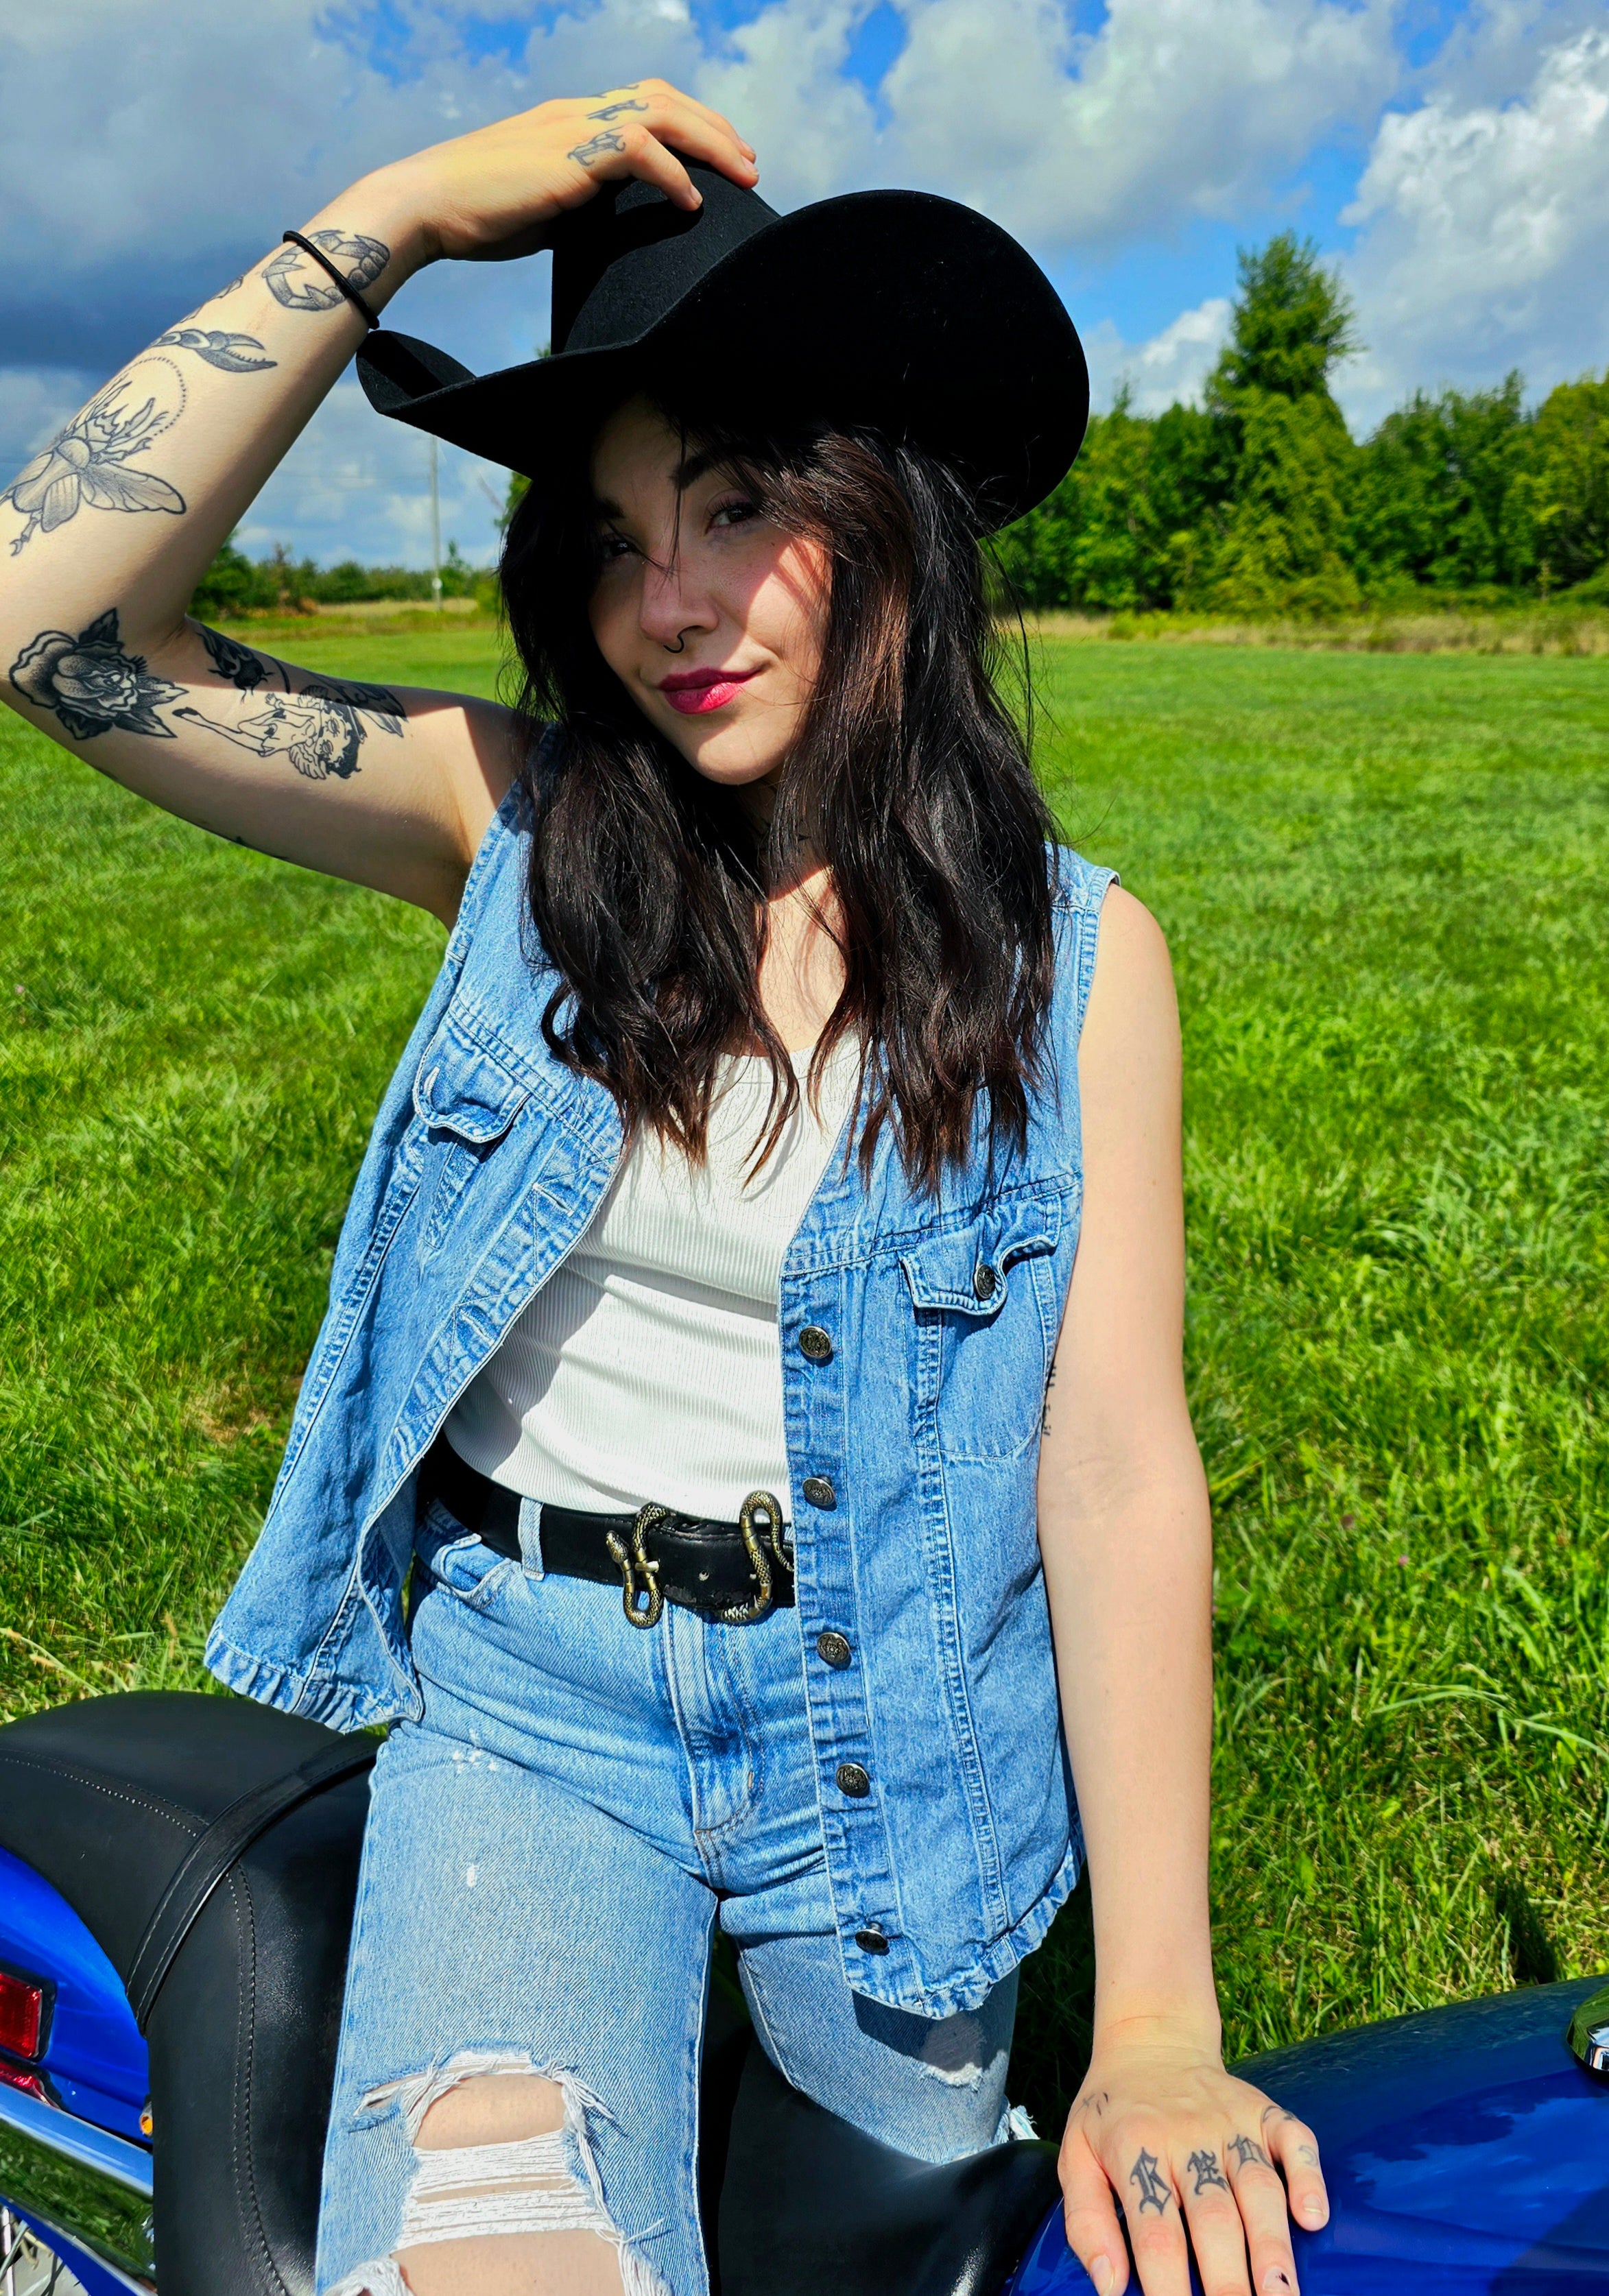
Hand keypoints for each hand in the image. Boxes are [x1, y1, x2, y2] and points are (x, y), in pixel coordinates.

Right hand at [359, 81, 758, 274]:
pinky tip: (691, 203)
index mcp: (570, 121)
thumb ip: (581, 207)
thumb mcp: (542, 209)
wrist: (424, 206)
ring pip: (662, 114)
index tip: (722, 157)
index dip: (690, 123)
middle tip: (749, 164)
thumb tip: (614, 230)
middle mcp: (576, 112)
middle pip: (664, 99)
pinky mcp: (569, 154)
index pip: (644, 102)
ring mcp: (572, 127)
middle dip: (715, 129)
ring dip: (710, 144)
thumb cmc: (476, 217)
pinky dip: (673, 174)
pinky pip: (638, 149)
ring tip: (741, 178)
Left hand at [1059, 2028, 1327, 2295]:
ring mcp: (1229, 2123)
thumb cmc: (1112, 2115)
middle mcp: (1186, 2136)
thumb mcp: (1076, 2156)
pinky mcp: (1263, 2110)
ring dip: (1273, 2244)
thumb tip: (1109, 2286)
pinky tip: (1314, 2217)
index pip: (1155, 2232)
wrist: (1150, 2039)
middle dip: (1230, 2280)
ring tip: (1283, 2292)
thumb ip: (1087, 2222)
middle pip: (1213, 2217)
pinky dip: (1308, 2175)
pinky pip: (1293, 2139)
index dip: (1168, 2286)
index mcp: (1136, 2150)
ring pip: (1258, 2186)